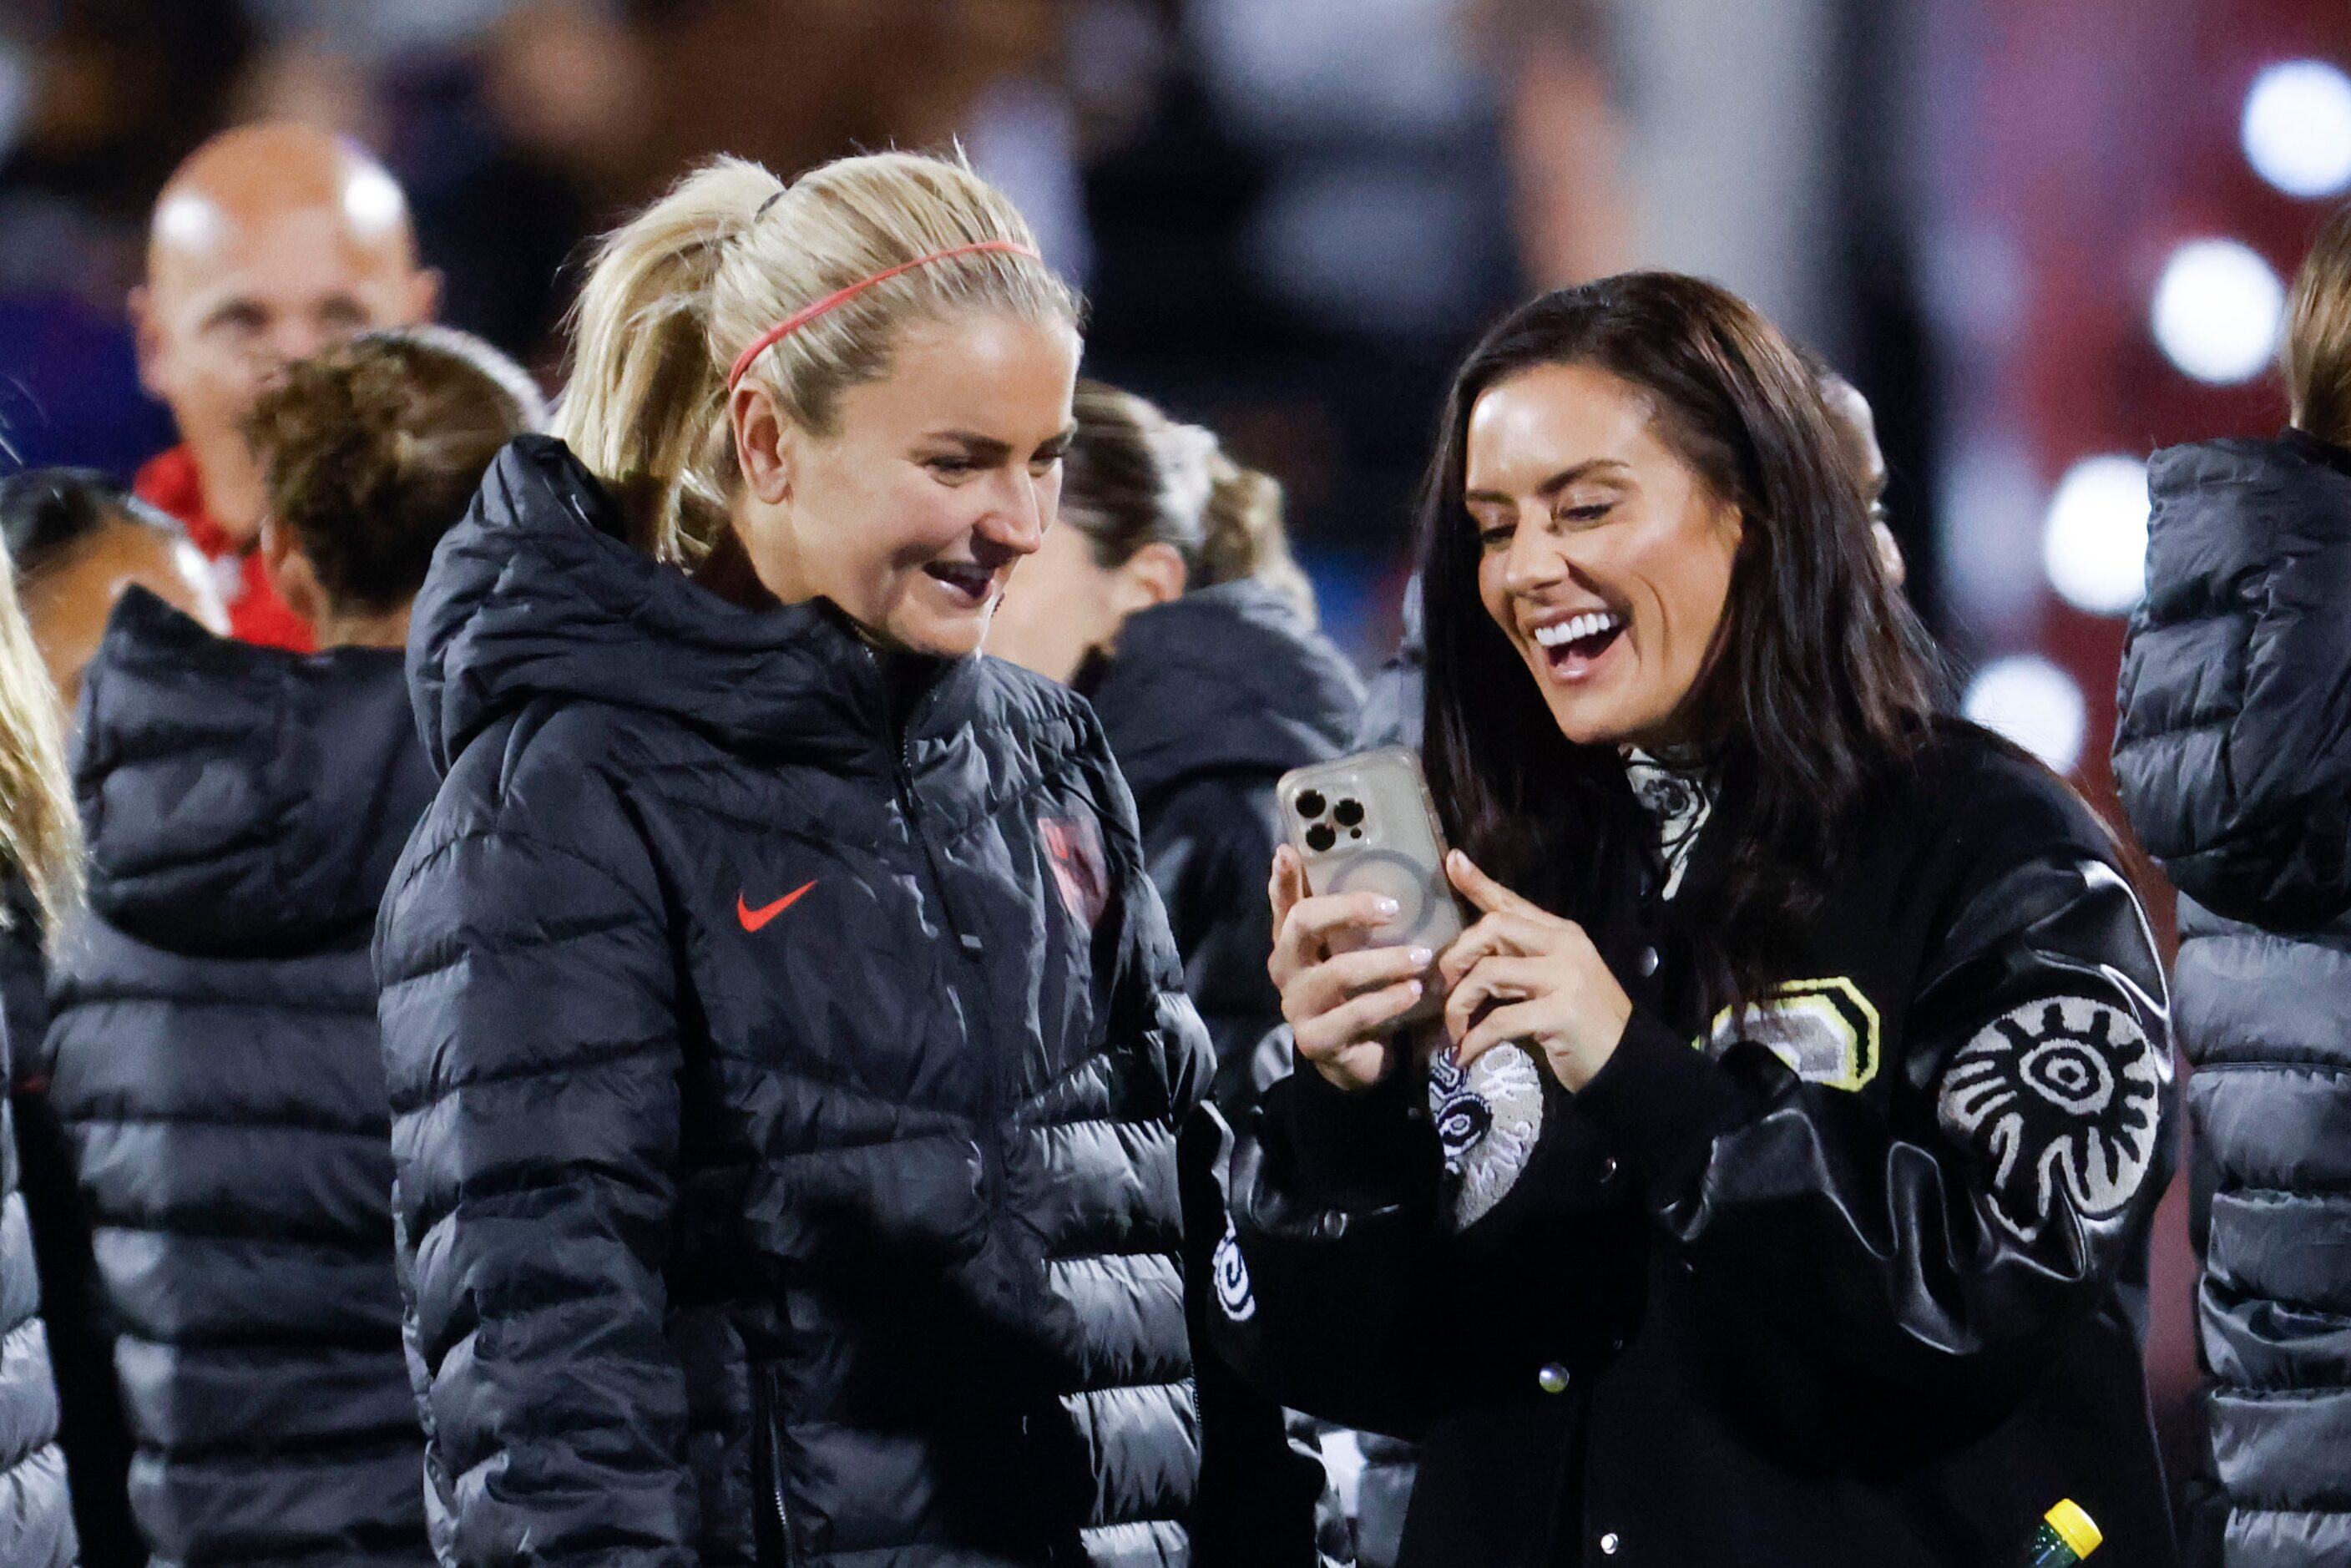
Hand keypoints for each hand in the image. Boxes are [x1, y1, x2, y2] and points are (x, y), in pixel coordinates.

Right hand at [1268, 845, 1432, 1090]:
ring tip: (1421, 958)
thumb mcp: (1352, 952)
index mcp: (1292, 941)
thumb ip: (1355, 918)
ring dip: (1386, 962)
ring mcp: (1296, 1005)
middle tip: (1393, 907)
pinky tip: (1413, 992)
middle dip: (1348, 909)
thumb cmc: (1357, 992)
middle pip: (1303, 924)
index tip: (1288, 851)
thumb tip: (1380, 864)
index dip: (1283, 878)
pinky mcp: (1314, 1039)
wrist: (1354, 1060)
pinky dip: (1389, 1001)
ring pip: (1338, 972)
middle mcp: (1286, 968)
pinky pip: (1355, 1015)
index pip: (1283, 902)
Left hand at [1438, 850, 1632, 1091]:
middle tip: (1445, 986)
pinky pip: (1500, 1021)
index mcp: (1562, 933)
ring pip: (1489, 974)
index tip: (1452, 860)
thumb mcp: (1557, 978)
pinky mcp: (1560, 1013)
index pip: (1512, 902)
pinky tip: (1465, 1054)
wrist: (1627, 1060)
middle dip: (1457, 955)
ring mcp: (1565, 978)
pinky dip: (1474, 1039)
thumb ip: (1521, 957)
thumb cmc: (1585, 1020)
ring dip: (1459, 1004)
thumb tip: (1471, 950)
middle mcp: (1564, 946)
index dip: (1479, 883)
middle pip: (1494, 928)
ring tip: (1454, 1029)